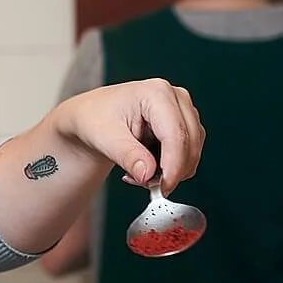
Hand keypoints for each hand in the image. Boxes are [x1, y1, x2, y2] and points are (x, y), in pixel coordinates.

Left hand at [52, 78, 204, 193]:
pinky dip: (171, 167)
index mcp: (156, 93)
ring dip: (170, 170)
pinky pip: (188, 153)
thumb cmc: (95, 118)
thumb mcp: (105, 138)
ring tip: (138, 172)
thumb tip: (148, 174)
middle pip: (189, 143)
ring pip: (192, 150)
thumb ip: (128, 156)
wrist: (91, 116)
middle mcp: (175, 97)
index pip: (176, 135)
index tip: (162, 189)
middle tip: (146, 185)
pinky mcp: (184, 124)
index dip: (173, 166)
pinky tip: (146, 166)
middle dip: (171, 171)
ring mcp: (182, 110)